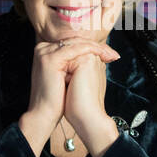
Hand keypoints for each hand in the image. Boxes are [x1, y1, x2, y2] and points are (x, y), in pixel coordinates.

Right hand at [21, 38, 117, 154]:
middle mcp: (43, 48)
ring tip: (111, 55)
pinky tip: (102, 55)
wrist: (45, 114)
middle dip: (98, 47)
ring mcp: (44, 52)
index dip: (93, 48)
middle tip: (114, 54)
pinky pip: (75, 49)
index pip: (73, 44)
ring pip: (76, 44)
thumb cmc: (58, 99)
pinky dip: (91, 50)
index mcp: (46, 51)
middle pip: (75, 42)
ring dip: (97, 48)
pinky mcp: (50, 58)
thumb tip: (96, 55)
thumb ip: (76, 62)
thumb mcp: (68, 76)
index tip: (110, 55)